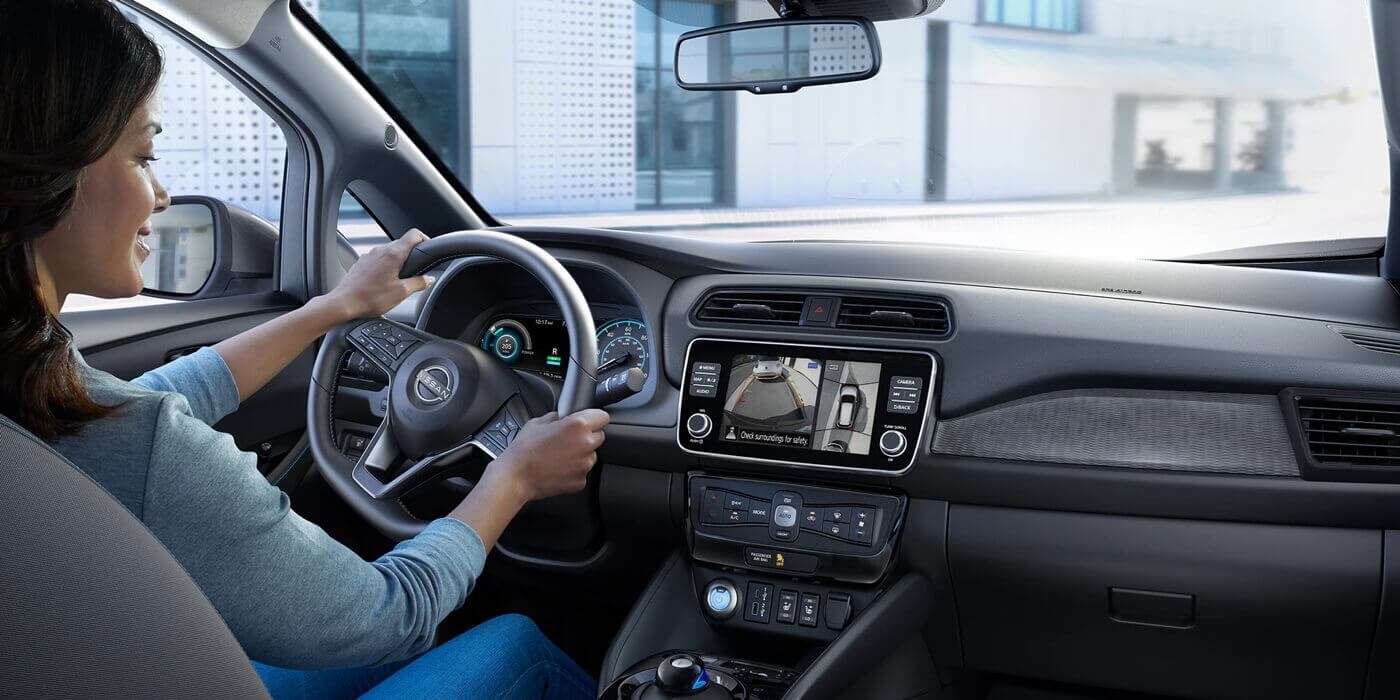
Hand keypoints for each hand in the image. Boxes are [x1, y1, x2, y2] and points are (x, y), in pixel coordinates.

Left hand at [321, 229, 434, 320]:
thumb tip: (429, 279)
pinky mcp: (361, 263)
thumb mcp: (402, 293)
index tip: (429, 249)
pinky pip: (378, 260)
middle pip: (402, 244)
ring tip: (398, 281)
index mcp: (393, 254)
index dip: (425, 239)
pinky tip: (383, 283)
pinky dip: (384, 267)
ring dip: (397, 263)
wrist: (344, 303)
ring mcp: (369, 255)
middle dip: (411, 256)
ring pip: (389, 253)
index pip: (414, 235)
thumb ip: (419, 283)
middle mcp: (380, 250)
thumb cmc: (370, 298)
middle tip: (416, 272)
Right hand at [484, 409, 609, 503]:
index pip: (602, 417)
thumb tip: (563, 417)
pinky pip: (582, 471)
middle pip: (599, 436)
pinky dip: (573, 469)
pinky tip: (558, 467)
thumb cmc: (524, 450)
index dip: (593, 418)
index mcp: (578, 426)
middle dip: (587, 436)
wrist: (515, 477)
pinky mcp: (580, 481)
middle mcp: (586, 445)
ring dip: (581, 453)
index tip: (588, 420)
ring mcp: (584, 465)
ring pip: (591, 455)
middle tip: (568, 439)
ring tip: (559, 455)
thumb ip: (557, 417)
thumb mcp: (538, 422)